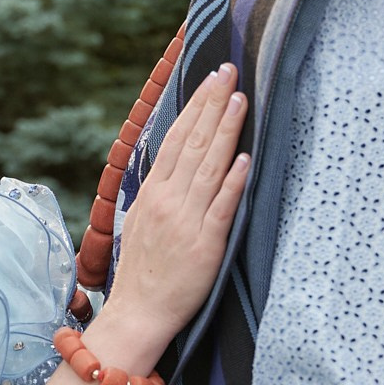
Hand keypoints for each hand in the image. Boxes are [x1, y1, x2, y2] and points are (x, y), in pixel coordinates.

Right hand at [100, 62, 250, 354]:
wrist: (137, 313)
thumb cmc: (143, 269)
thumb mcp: (142, 220)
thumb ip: (159, 189)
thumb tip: (175, 160)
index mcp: (153, 192)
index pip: (177, 137)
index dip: (197, 106)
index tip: (212, 79)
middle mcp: (168, 200)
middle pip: (194, 143)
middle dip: (213, 104)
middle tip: (229, 71)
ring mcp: (186, 221)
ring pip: (209, 167)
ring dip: (226, 131)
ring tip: (240, 100)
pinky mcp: (206, 245)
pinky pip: (221, 208)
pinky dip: (232, 182)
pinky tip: (245, 158)